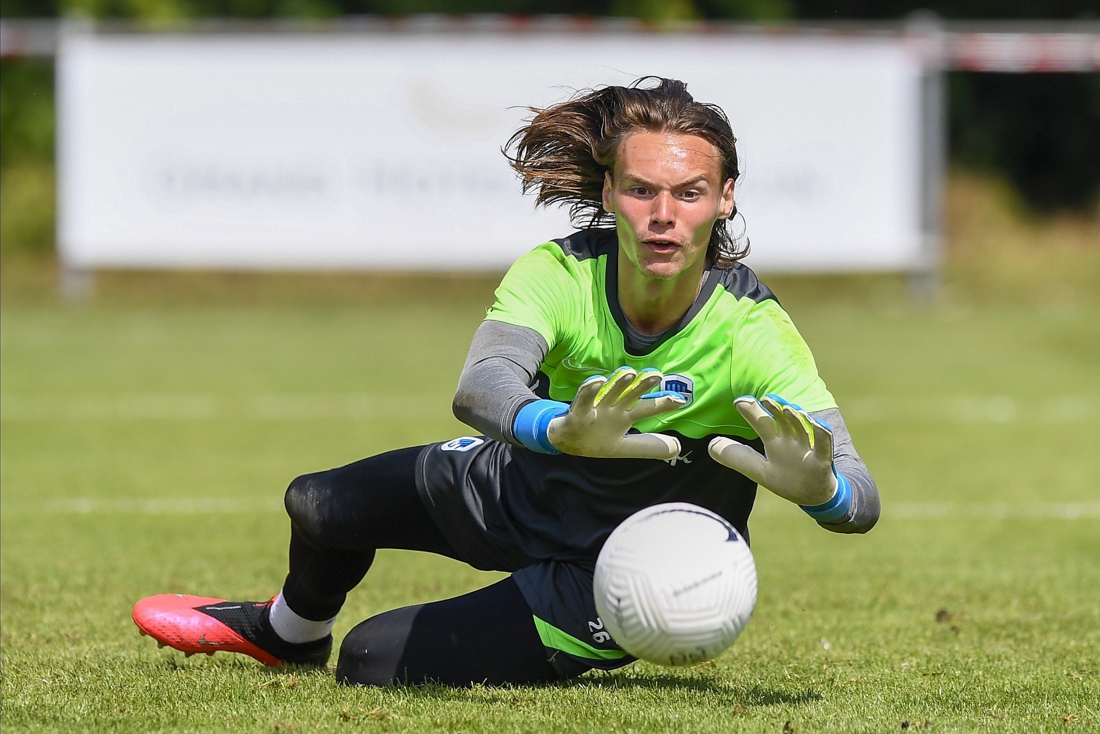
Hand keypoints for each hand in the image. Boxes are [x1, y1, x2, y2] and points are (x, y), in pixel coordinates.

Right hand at [546, 367, 685, 459]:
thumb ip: (648, 446)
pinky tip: (597, 381)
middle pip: (630, 395)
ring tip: (630, 373)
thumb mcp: (623, 447)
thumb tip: (678, 447)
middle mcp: (613, 408)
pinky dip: (589, 391)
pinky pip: (584, 400)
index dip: (662, 404)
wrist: (565, 441)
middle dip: (643, 386)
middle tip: (657, 375)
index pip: (647, 408)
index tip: (681, 400)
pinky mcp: (578, 412)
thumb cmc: (595, 440)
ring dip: (618, 384)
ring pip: (608, 394)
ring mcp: (596, 409)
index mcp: (624, 416)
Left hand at [708, 394, 837, 505]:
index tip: (738, 401)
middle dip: (776, 409)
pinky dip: (822, 434)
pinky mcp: (822, 461)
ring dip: (797, 419)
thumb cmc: (787, 479)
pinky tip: (817, 423)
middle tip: (766, 398)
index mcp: (776, 442)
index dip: (752, 412)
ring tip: (789, 408)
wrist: (815, 497)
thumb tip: (711, 445)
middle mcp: (791, 441)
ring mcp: (807, 449)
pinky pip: (824, 446)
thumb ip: (737, 457)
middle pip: (784, 421)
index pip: (762, 423)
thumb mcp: (759, 471)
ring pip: (803, 430)